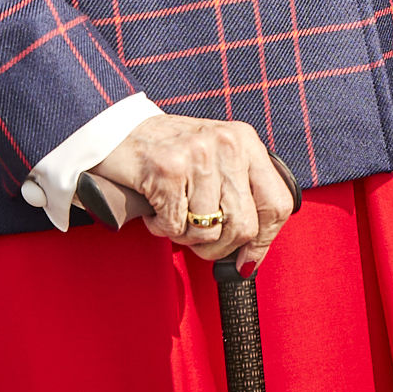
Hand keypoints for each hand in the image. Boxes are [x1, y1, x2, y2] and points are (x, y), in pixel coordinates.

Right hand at [93, 113, 296, 267]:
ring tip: (173, 216)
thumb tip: (250, 259)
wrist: (115, 131)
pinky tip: (155, 210)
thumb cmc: (169, 154)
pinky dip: (162, 228)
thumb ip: (239, 197)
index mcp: (246, 142)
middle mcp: (228, 144)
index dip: (264, 241)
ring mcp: (199, 154)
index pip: (277, 203)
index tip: (246, 260)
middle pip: (244, 226)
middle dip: (219, 248)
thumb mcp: (216, 161)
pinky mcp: (168, 169)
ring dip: (186, 237)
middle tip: (198, 241)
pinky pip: (175, 227)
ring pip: (208, 231)